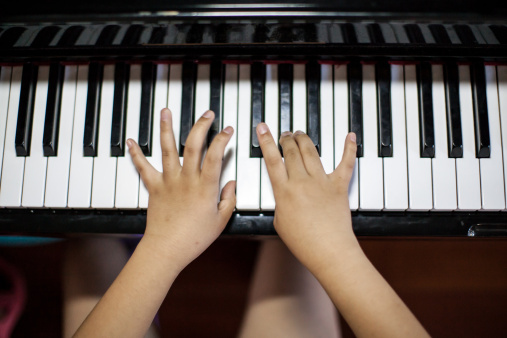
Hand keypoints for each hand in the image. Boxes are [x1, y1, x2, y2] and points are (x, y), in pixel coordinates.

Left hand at [127, 108, 235, 270]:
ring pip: (167, 149)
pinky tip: (131, 142)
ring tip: (166, 111)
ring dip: (166, 128)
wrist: (167, 249)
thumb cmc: (195, 238)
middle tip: (207, 114)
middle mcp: (187, 179)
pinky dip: (136, 154)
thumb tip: (231, 184)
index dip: (222, 139)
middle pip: (193, 145)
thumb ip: (228, 199)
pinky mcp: (154, 187)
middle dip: (201, 125)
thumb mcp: (221, 220)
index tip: (227, 129)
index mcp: (205, 187)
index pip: (215, 155)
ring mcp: (169, 181)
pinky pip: (143, 167)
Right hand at [256, 123, 357, 270]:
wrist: (329, 251)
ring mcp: (321, 182)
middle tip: (284, 134)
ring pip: (311, 151)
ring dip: (304, 139)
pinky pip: (345, 163)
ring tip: (299, 134)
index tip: (262, 128)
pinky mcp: (339, 186)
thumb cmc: (304, 242)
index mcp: (284, 191)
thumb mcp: (279, 222)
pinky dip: (348, 148)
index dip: (265, 141)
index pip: (271, 160)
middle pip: (291, 151)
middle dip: (285, 139)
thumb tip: (285, 193)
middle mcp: (302, 182)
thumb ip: (281, 202)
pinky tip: (350, 136)